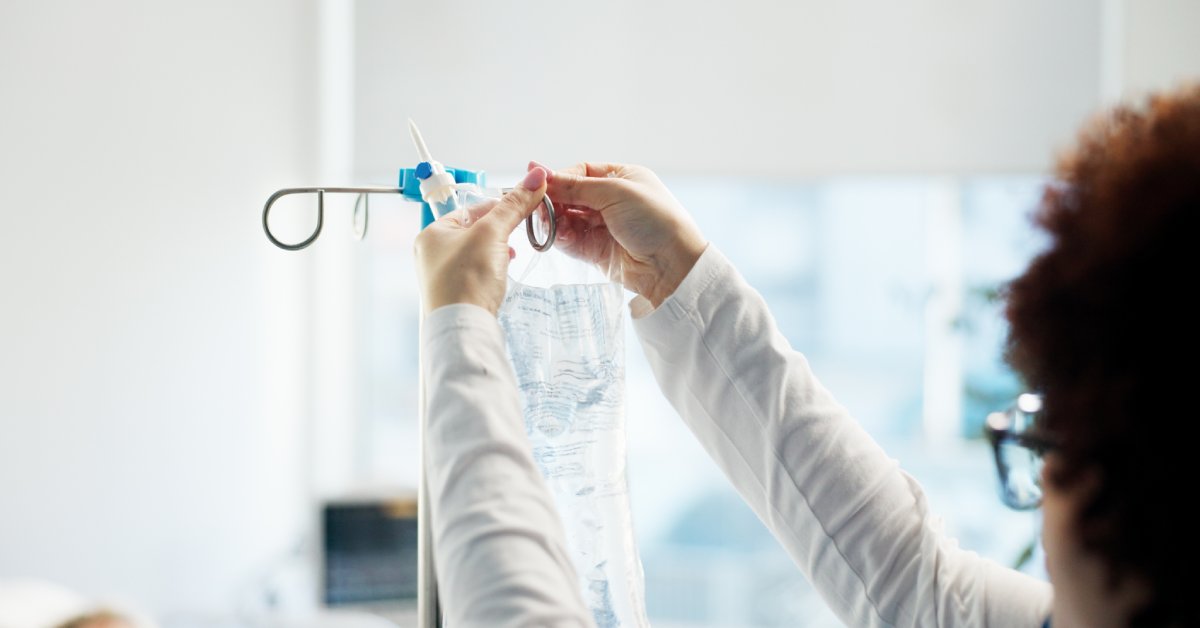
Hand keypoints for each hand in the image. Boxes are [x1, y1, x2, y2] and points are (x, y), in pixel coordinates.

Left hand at [414, 167, 547, 314]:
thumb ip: (514, 205)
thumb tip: (536, 177)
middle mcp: (432, 254)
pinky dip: (492, 270)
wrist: (463, 328)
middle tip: (517, 235)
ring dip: (497, 252)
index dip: (498, 207)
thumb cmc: (467, 280)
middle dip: (499, 232)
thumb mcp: (493, 233)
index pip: (470, 209)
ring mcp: (442, 277)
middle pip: (474, 231)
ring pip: (477, 253)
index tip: (521, 207)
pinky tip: (502, 275)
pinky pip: (476, 274)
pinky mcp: (455, 295)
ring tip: (510, 256)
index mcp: (432, 234)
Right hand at [539, 161, 706, 307]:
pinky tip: (557, 236)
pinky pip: (571, 241)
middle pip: (570, 196)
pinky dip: (561, 238)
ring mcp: (603, 226)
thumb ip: (575, 185)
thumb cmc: (655, 220)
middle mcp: (611, 200)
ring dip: (555, 221)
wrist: (673, 266)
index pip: (580, 172)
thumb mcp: (615, 192)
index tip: (540, 185)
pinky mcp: (597, 250)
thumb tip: (538, 169)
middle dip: (554, 201)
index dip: (559, 178)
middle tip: (539, 207)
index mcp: (621, 177)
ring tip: (548, 224)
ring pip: (567, 219)